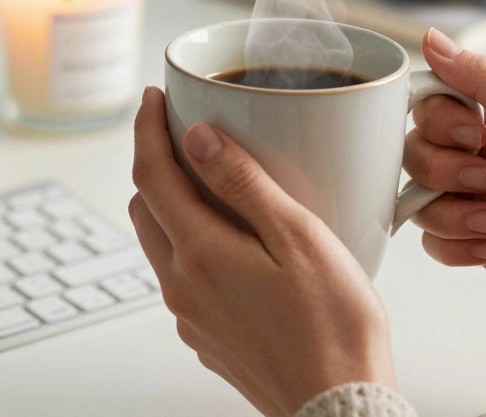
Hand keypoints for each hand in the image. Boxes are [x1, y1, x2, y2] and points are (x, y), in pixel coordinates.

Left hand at [129, 87, 395, 416]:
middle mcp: (182, 287)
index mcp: (200, 254)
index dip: (147, 129)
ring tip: (211, 183)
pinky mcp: (209, 338)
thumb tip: (197, 139)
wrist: (339, 407)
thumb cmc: (335, 325)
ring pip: (162, 245)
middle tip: (181, 133)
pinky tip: (235, 244)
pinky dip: (193, 247)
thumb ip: (244, 184)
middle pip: (146, 208)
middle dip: (156, 164)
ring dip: (172, 206)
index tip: (153, 100)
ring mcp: (192, 317)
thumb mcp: (298, 237)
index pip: (151, 175)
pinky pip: (184, 280)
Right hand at [406, 29, 485, 330]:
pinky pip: (434, 243)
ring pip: (420, 199)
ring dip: (450, 213)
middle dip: (442, 170)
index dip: (438, 120)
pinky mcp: (482, 243)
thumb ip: (485, 79)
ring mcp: (483, 201)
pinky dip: (456, 247)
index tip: (471, 135)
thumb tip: (436, 39)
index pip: (435, 102)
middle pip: (418, 150)